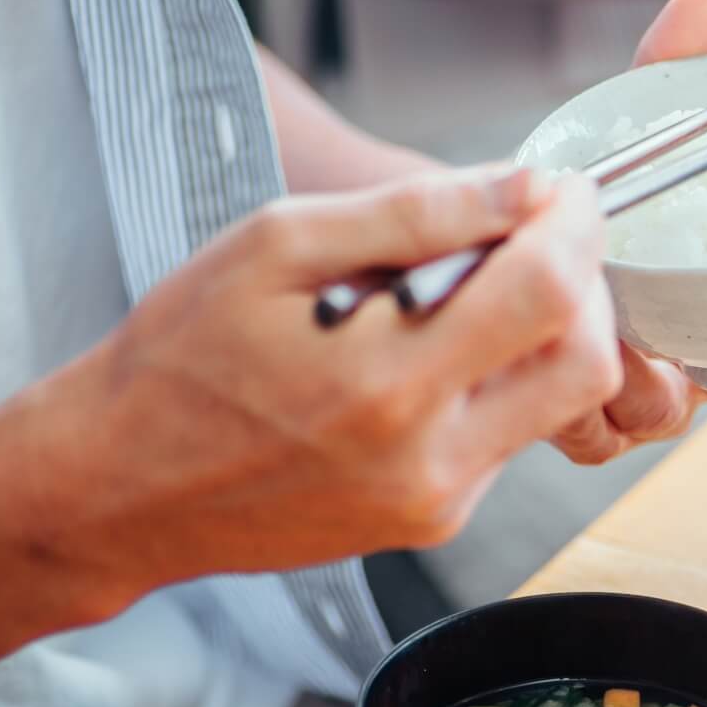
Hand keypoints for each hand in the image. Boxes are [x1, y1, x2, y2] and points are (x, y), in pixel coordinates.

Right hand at [63, 161, 621, 581]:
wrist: (120, 487)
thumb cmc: (181, 357)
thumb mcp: (277, 245)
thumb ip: (415, 214)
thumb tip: (525, 186)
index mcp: (385, 379)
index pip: (549, 293)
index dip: (576, 226)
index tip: (563, 191)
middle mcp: (428, 456)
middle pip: (587, 363)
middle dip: (584, 285)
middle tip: (539, 238)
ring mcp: (439, 500)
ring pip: (560, 403)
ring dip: (546, 333)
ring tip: (472, 291)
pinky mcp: (436, 520)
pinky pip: (511, 437)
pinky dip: (501, 379)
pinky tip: (435, 353)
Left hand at [548, 0, 706, 464]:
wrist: (473, 229)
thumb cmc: (582, 181)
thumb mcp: (629, 115)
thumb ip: (674, 65)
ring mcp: (660, 388)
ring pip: (695, 422)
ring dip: (685, 402)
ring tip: (660, 371)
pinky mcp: (587, 418)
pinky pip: (607, 431)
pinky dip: (603, 401)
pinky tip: (590, 368)